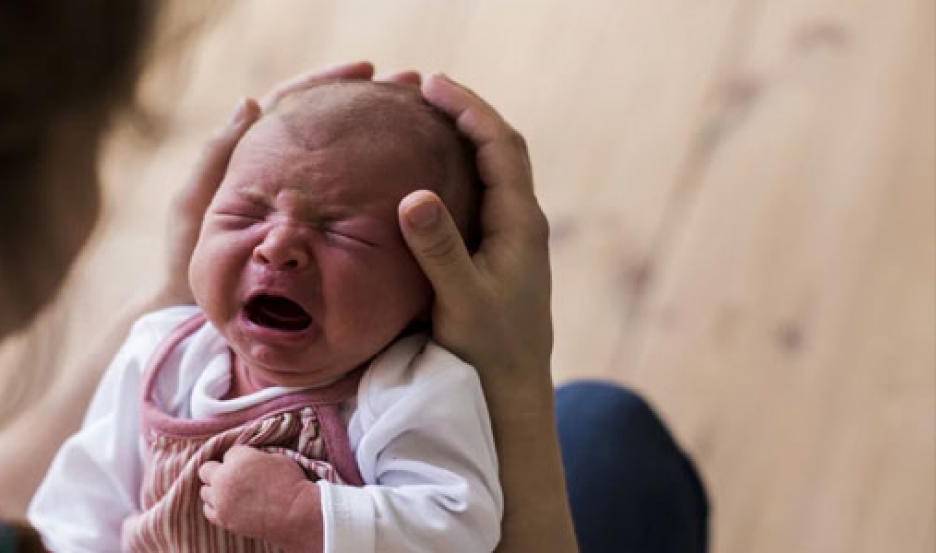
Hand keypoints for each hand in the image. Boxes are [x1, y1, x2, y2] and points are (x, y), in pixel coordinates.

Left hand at [151, 61, 422, 308]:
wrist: (196, 321)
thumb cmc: (187, 266)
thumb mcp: (195, 207)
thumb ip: (216, 157)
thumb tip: (251, 103)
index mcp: (251, 161)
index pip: (294, 105)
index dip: (328, 83)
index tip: (365, 70)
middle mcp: (282, 179)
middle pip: (329, 128)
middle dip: (367, 104)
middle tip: (409, 87)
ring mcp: (303, 210)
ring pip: (345, 164)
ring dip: (379, 139)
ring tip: (420, 121)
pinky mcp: (318, 238)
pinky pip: (352, 206)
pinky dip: (378, 189)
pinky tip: (410, 181)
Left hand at [198, 446, 321, 552]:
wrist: (296, 514)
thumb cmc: (291, 483)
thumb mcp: (276, 457)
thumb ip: (254, 456)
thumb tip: (249, 459)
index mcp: (238, 458)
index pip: (229, 453)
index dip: (240, 458)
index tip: (250, 465)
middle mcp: (224, 478)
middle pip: (206, 470)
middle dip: (218, 470)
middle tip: (233, 476)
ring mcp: (221, 501)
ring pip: (205, 491)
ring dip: (215, 489)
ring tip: (231, 492)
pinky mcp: (223, 519)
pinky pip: (208, 510)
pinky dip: (216, 506)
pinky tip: (228, 505)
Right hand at [403, 73, 577, 552]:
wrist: (513, 397)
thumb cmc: (488, 353)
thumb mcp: (460, 301)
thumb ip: (439, 250)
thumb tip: (415, 195)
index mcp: (520, 224)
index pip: (499, 146)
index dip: (468, 108)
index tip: (430, 84)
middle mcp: (522, 225)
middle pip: (499, 149)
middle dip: (464, 113)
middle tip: (421, 89)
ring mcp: (511, 241)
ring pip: (490, 172)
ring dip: (461, 139)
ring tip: (421, 119)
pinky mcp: (497, 257)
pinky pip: (478, 197)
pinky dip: (455, 172)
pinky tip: (424, 177)